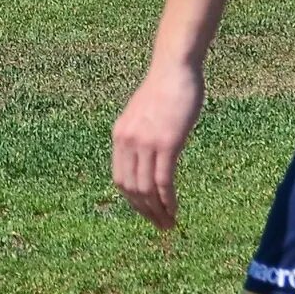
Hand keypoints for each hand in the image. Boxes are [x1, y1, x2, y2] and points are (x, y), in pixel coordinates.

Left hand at [111, 59, 201, 231]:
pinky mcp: (167, 143)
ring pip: (146, 189)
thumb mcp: (144, 115)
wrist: (174, 68)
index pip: (120, 179)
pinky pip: (163, 180)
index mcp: (120, 136)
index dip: (133, 201)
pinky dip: (168, 200)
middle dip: (145, 212)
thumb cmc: (165, 89)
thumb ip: (142, 136)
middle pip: (131, 189)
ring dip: (157, 211)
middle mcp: (127, 141)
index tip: (147, 212)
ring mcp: (146, 143)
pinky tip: (174, 210)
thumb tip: (149, 158)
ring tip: (169, 223)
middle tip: (160, 225)